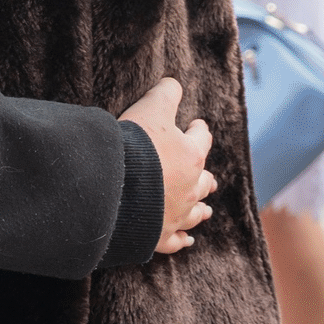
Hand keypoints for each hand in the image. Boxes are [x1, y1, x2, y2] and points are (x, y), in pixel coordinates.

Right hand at [120, 77, 215, 254]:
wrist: (114, 188)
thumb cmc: (135, 146)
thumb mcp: (151, 108)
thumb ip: (166, 93)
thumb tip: (175, 83)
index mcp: (190, 156)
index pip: (201, 138)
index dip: (199, 130)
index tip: (197, 125)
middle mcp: (189, 187)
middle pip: (204, 181)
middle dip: (206, 176)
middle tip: (208, 175)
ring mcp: (176, 214)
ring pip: (195, 213)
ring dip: (201, 209)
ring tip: (206, 209)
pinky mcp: (160, 235)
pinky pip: (177, 240)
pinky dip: (183, 240)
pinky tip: (188, 241)